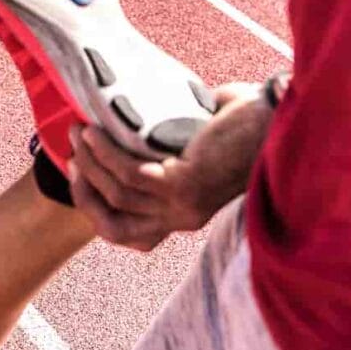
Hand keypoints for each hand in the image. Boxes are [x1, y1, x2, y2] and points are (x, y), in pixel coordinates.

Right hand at [68, 83, 272, 250]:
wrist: (279, 116)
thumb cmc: (245, 125)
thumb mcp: (196, 148)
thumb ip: (167, 151)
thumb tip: (134, 128)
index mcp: (184, 214)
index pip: (126, 233)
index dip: (94, 208)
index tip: (78, 174)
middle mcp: (181, 218)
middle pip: (111, 224)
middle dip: (83, 191)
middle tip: (71, 155)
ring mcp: (182, 205)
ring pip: (116, 195)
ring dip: (89, 163)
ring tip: (79, 132)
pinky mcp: (183, 185)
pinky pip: (129, 174)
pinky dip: (106, 153)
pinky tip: (96, 132)